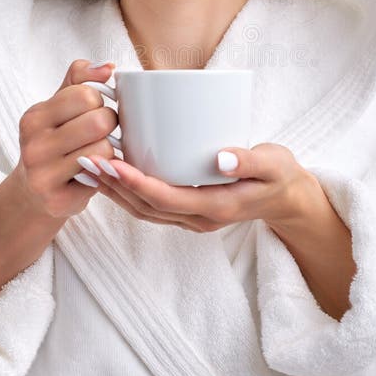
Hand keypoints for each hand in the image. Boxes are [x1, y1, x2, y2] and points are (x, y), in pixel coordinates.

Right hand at [13, 59, 120, 218]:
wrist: (34, 192)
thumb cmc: (54, 142)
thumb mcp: (59, 106)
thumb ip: (81, 78)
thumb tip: (109, 67)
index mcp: (34, 116)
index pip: (86, 93)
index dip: (99, 100)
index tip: (94, 110)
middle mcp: (33, 144)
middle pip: (98, 120)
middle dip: (109, 124)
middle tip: (103, 132)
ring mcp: (42, 173)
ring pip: (103, 148)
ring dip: (110, 149)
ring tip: (98, 151)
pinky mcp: (57, 198)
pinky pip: (101, 175)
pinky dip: (104, 170)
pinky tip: (93, 171)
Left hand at [76, 143, 327, 232]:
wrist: (287, 199)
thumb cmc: (279, 176)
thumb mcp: (274, 164)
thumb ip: (250, 160)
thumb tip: (222, 157)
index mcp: (217, 207)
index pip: (167, 198)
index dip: (137, 183)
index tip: (113, 163)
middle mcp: (199, 218)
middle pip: (147, 207)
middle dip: (115, 186)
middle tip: (88, 161)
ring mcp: (193, 218)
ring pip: (145, 210)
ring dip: (116, 192)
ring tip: (90, 168)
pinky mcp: (189, 210)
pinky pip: (152, 206)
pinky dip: (129, 192)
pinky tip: (113, 174)